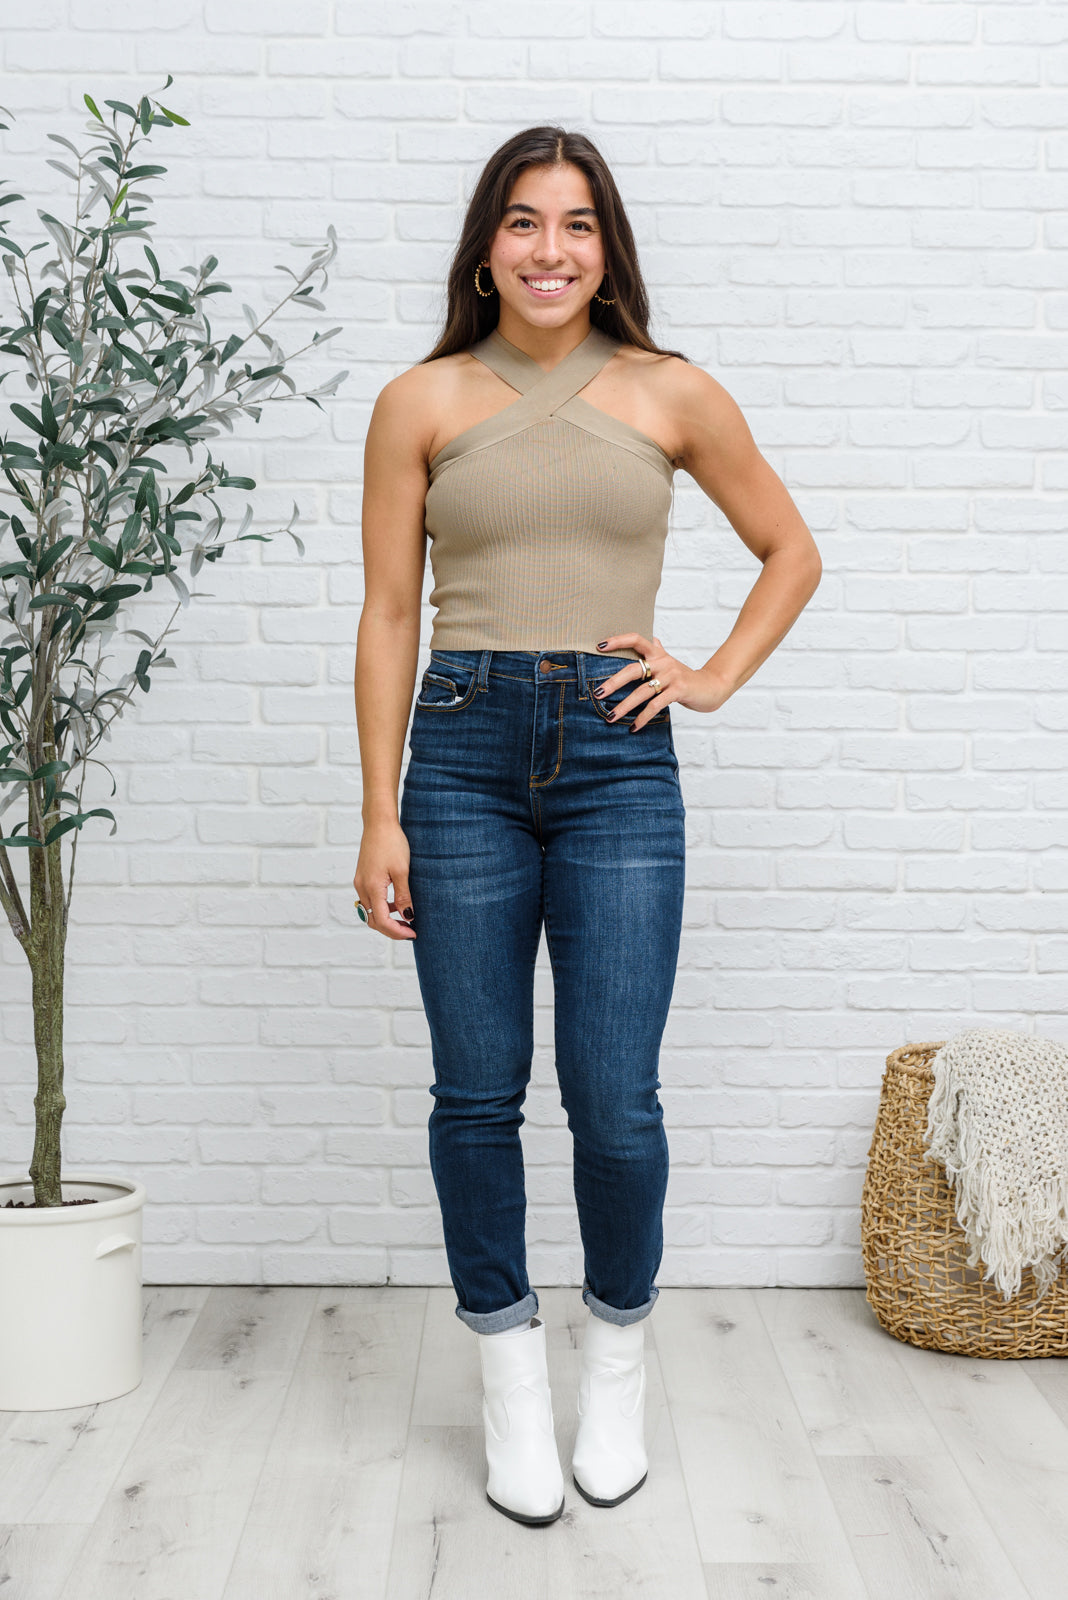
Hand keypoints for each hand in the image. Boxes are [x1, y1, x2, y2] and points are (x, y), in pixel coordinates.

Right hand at [353, 819, 416, 939]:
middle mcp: (362, 887)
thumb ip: (404, 896)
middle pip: (373, 920)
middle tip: (410, 931)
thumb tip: (408, 917)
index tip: (413, 933)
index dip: (397, 931)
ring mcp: (360, 883)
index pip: (381, 921)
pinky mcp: (362, 878)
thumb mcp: (402, 871)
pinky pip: (370, 900)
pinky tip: (396, 904)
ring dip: (386, 919)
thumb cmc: (392, 843)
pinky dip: (382, 908)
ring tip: (406, 920)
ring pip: (370, 912)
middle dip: (391, 929)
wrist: (379, 823)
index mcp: (372, 887)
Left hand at [594, 633, 730, 730]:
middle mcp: (663, 662)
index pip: (636, 639)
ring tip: (610, 717)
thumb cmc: (687, 677)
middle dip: (613, 683)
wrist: (712, 687)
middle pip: (633, 670)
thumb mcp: (671, 663)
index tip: (599, 646)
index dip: (618, 640)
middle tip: (598, 694)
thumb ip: (659, 652)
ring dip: (624, 706)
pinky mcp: (678, 691)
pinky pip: (655, 705)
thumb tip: (653, 638)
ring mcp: (671, 676)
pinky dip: (643, 718)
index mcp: (658, 654)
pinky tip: (634, 727)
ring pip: (641, 692)